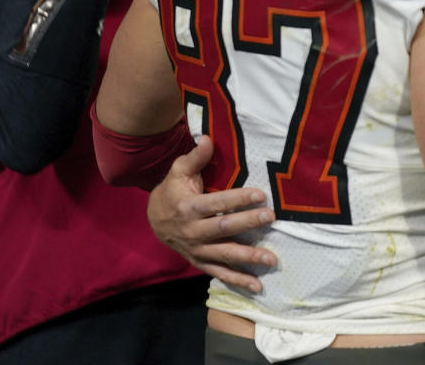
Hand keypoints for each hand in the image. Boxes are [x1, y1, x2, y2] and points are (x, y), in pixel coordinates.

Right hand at [148, 136, 277, 292]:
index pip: (216, 203)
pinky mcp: (200, 261)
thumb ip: (195, 157)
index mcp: (188, 207)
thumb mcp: (179, 171)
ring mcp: (196, 249)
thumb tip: (208, 138)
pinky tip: (257, 285)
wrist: (154, 219)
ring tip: (270, 259)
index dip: (238, 199)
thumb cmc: (173, 190)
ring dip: (247, 257)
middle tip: (271, 218)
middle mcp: (192, 231)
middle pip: (223, 228)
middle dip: (247, 223)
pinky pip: (219, 272)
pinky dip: (237, 280)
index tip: (260, 194)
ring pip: (223, 254)